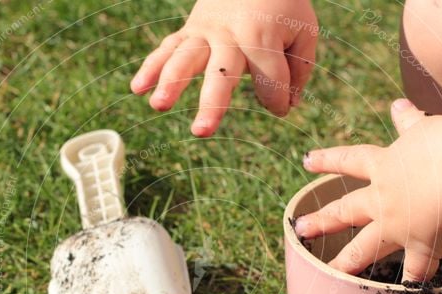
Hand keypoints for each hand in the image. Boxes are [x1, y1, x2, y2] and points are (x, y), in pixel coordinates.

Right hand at [130, 0, 317, 136]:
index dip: (279, 101)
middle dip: (212, 105)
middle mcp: (230, 35)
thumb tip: (288, 104)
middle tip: (201, 132)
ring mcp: (206, 31)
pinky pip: (168, 48)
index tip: (282, 105)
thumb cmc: (283, 5)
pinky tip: (137, 89)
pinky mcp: (190, 29)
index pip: (270, 84)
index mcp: (262, 37)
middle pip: (221, 74)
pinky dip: (151, 67)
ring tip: (158, 106)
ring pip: (186, 59)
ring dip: (170, 83)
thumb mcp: (304, 30)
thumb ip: (299, 69)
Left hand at [294, 99, 441, 281]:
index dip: (328, 160)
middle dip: (321, 220)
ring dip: (348, 262)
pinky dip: (413, 282)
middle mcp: (385, 198)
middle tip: (300, 228)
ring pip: (366, 248)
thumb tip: (398, 104)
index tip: (306, 161)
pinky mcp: (423, 244)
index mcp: (385, 165)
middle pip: (345, 211)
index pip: (349, 160)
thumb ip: (410, 122)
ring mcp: (400, 225)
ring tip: (332, 272)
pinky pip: (416, 269)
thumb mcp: (425, 128)